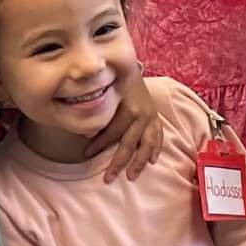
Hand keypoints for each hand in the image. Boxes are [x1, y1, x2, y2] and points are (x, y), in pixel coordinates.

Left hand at [88, 62, 162, 181]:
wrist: (130, 67)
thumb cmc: (114, 81)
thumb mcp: (106, 93)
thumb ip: (99, 112)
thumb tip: (87, 133)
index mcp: (128, 108)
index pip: (112, 133)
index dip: (98, 144)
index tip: (86, 154)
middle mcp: (142, 114)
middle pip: (129, 144)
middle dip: (118, 163)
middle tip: (108, 178)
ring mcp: (152, 116)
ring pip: (147, 144)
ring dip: (139, 162)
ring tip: (131, 176)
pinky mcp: (157, 117)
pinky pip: (159, 136)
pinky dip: (156, 149)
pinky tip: (152, 161)